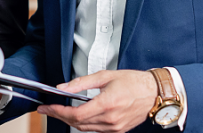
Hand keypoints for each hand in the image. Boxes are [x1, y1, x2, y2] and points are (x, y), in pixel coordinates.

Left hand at [37, 70, 157, 132]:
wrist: (155, 93)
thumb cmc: (134, 82)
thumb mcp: (105, 76)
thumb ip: (81, 82)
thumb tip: (63, 87)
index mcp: (107, 104)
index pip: (75, 114)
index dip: (57, 111)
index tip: (47, 107)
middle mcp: (110, 119)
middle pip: (77, 123)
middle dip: (60, 116)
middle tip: (48, 110)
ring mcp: (114, 127)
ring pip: (85, 129)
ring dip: (70, 121)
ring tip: (60, 112)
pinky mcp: (118, 130)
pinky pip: (95, 130)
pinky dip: (84, 124)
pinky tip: (79, 116)